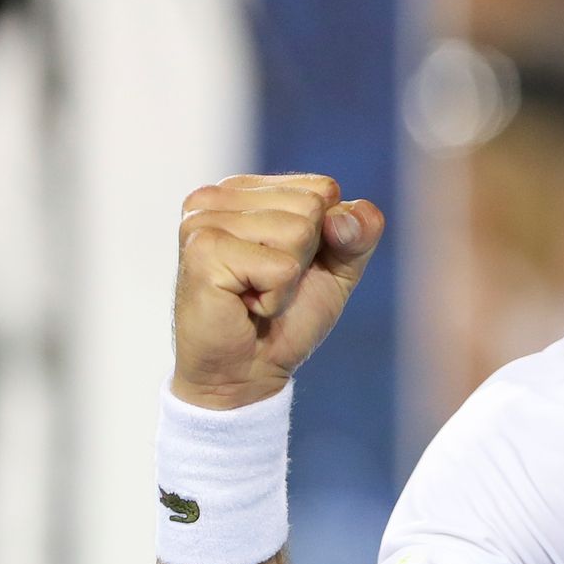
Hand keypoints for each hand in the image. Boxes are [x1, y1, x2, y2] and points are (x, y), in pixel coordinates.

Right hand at [171, 173, 384, 409]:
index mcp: (243, 190)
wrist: (244, 374)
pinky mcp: (204, 252)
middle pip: (311, 207)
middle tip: (268, 285)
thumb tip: (344, 216)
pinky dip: (276, 297)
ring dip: (287, 280)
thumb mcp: (338, 268)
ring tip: (254, 295)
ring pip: (298, 232)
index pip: (322, 188)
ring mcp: (203, 221)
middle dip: (304, 257)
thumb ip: (360, 232)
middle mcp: (215, 197)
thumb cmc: (285, 318)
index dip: (324, 237)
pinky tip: (244, 305)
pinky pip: (282, 267)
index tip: (287, 266)